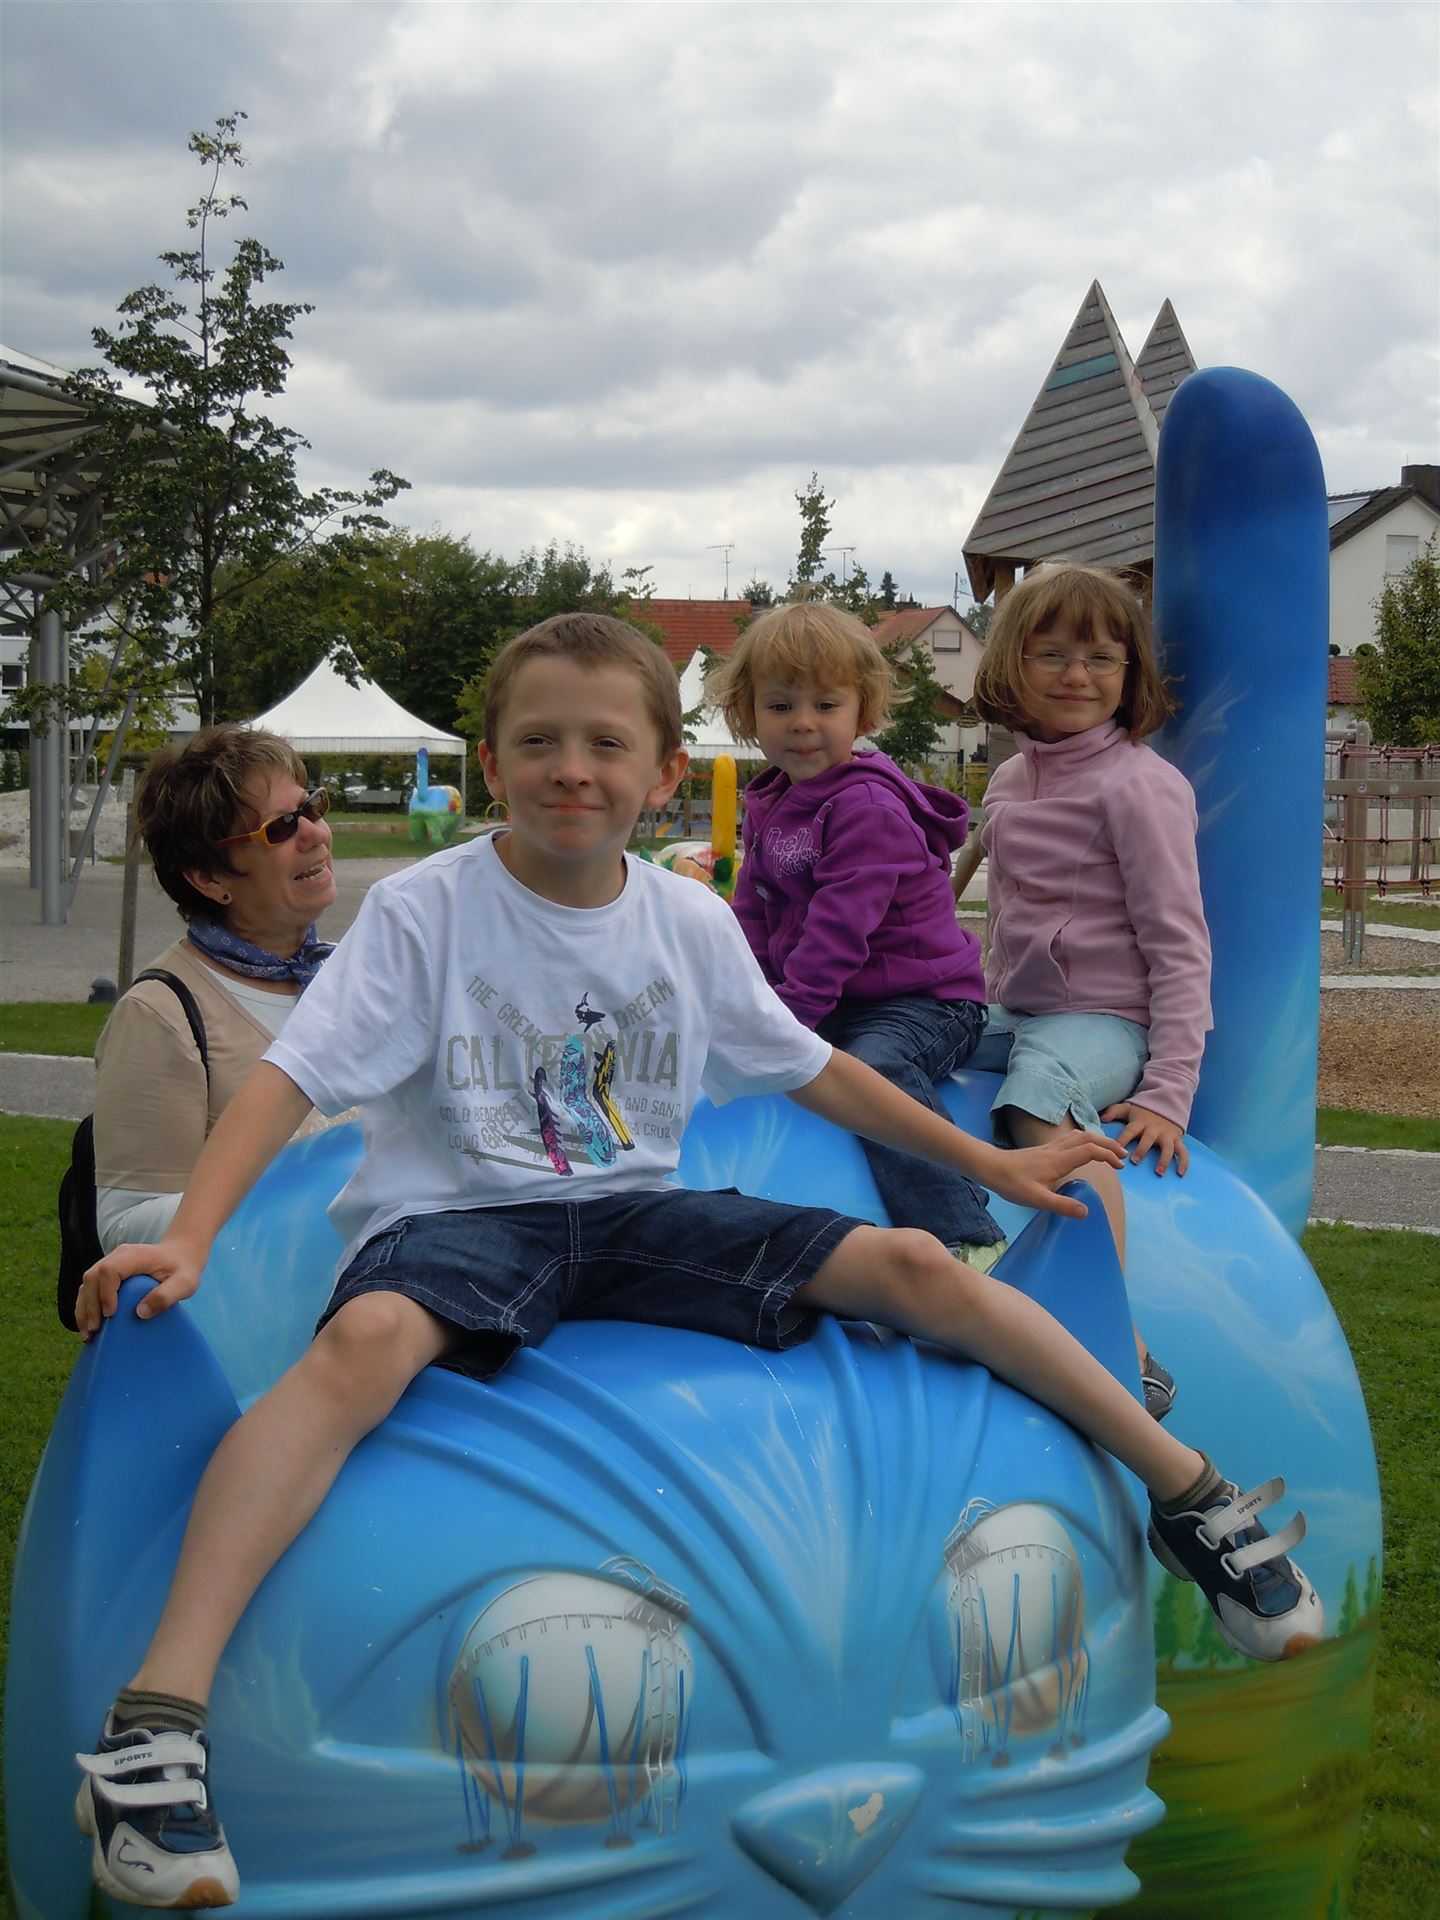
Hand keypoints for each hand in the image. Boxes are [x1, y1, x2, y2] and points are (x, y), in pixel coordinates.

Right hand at [76, 1237, 203, 1339]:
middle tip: (95, 1330)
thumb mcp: (185, 1283)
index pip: (109, 1270)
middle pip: (92, 1277)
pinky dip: (85, 1307)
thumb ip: (167, 1296)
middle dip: (90, 1305)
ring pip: (86, 1284)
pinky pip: (89, 1289)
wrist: (180, 1254)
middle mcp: (117, 1257)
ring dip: (83, 1309)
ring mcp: (109, 1264)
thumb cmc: (183, 1268)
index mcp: (133, 1255)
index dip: (106, 1292)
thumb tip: (140, 1313)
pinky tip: (88, 1326)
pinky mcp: (107, 1275)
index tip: (112, 1314)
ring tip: (88, 1334)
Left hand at [982, 1132, 1124, 1217]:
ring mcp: (1050, 1147)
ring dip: (1097, 1140)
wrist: (989, 1166)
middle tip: (1122, 1155)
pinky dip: (1084, 1141)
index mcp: (1059, 1160)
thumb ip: (1061, 1205)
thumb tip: (1086, 1212)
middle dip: (1108, 1144)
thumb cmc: (1011, 1183)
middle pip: (1088, 1138)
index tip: (1120, 1165)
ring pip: (1079, 1135)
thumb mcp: (1036, 1199)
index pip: (1090, 1150)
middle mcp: (1057, 1150)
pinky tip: (1082, 1150)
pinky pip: (1070, 1139)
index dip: (1108, 1155)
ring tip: (1108, 1151)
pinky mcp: (1044, 1149)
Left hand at [1101, 1102, 1188, 1174]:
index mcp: (1140, 1122)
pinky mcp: (1177, 1139)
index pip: (1130, 1131)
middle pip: (1148, 1139)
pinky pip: (1182, 1151)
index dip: (1122, 1140)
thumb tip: (1102, 1118)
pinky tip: (1180, 1173)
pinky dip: (1183, 1162)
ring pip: (1168, 1147)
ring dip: (1164, 1159)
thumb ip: (1114, 1112)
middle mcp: (1154, 1129)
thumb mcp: (1128, 1107)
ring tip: (1159, 1172)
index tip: (1116, 1150)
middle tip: (1135, 1161)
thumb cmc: (1142, 1111)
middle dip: (1142, 1149)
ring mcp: (1167, 1134)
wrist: (1166, 1102)